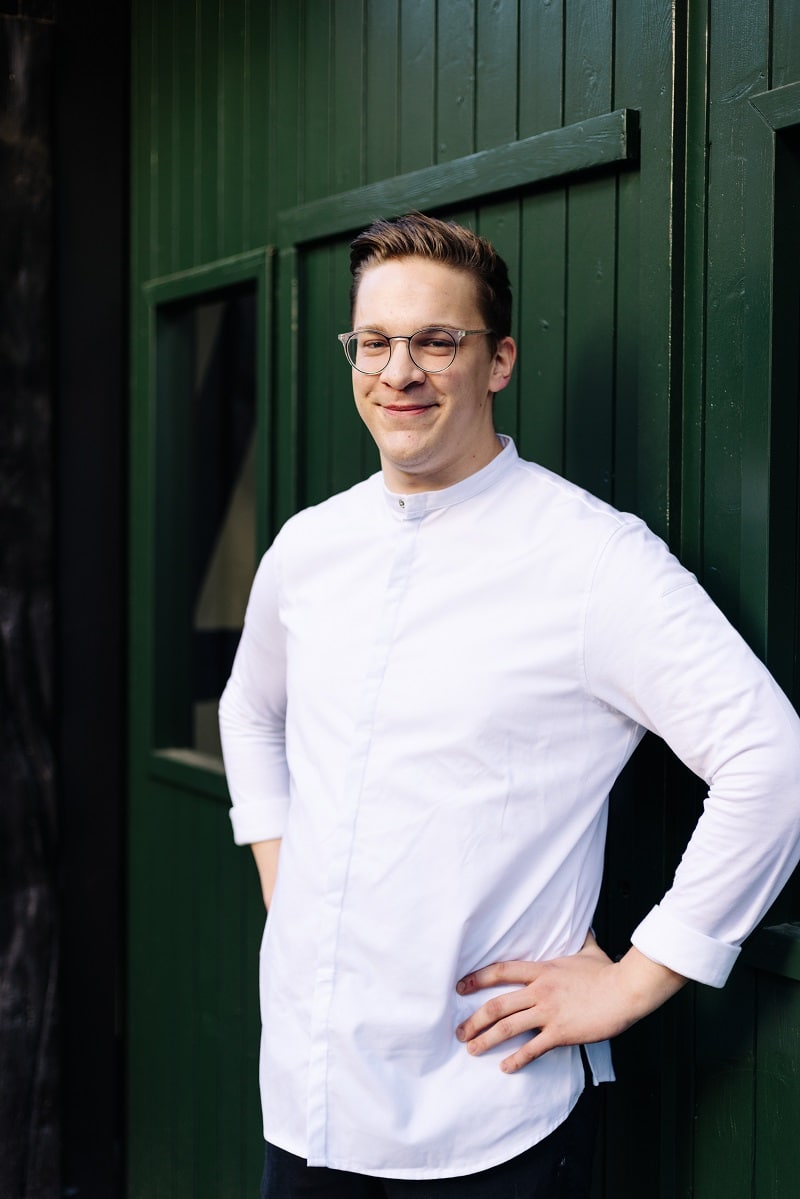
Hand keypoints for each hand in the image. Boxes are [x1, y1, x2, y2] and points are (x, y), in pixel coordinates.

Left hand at [455, 936, 685, 1073]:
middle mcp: (540, 991)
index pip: (501, 971)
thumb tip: (583, 926)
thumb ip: (579, 939)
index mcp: (543, 970)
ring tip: (472, 1049)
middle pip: (497, 1005)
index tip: (460, 986)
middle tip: (460, 1031)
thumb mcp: (589, 949)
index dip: (477, 978)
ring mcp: (549, 1012)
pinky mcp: (561, 1032)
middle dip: (474, 1020)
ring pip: (508, 1027)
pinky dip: (516, 1060)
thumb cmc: (608, 972)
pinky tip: (505, 1067)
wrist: (626, 991)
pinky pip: (532, 1048)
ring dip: (486, 1040)